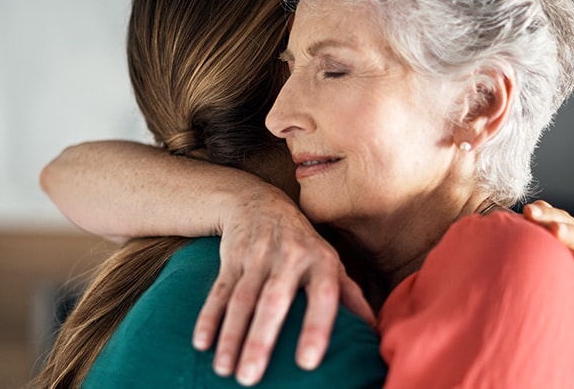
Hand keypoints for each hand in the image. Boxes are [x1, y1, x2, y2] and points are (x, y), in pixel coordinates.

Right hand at [191, 186, 373, 385]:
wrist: (260, 202)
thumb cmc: (303, 243)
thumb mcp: (330, 260)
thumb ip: (350, 295)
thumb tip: (373, 332)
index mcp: (322, 261)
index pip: (323, 296)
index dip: (316, 328)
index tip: (308, 363)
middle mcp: (290, 257)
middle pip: (273, 302)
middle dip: (260, 340)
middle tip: (251, 379)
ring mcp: (258, 256)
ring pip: (241, 299)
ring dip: (230, 336)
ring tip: (224, 370)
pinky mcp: (232, 257)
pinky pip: (218, 290)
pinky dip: (208, 317)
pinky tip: (201, 344)